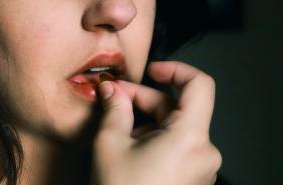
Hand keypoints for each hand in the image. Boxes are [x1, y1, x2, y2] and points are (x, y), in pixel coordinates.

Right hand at [91, 61, 221, 184]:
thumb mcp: (110, 144)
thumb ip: (114, 109)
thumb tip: (111, 89)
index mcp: (190, 138)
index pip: (199, 85)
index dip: (176, 69)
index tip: (153, 70)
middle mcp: (203, 152)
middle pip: (178, 108)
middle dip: (145, 99)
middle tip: (115, 97)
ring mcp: (200, 166)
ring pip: (175, 127)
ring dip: (147, 120)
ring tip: (119, 125)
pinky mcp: (193, 176)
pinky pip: (177, 145)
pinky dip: (156, 137)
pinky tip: (132, 144)